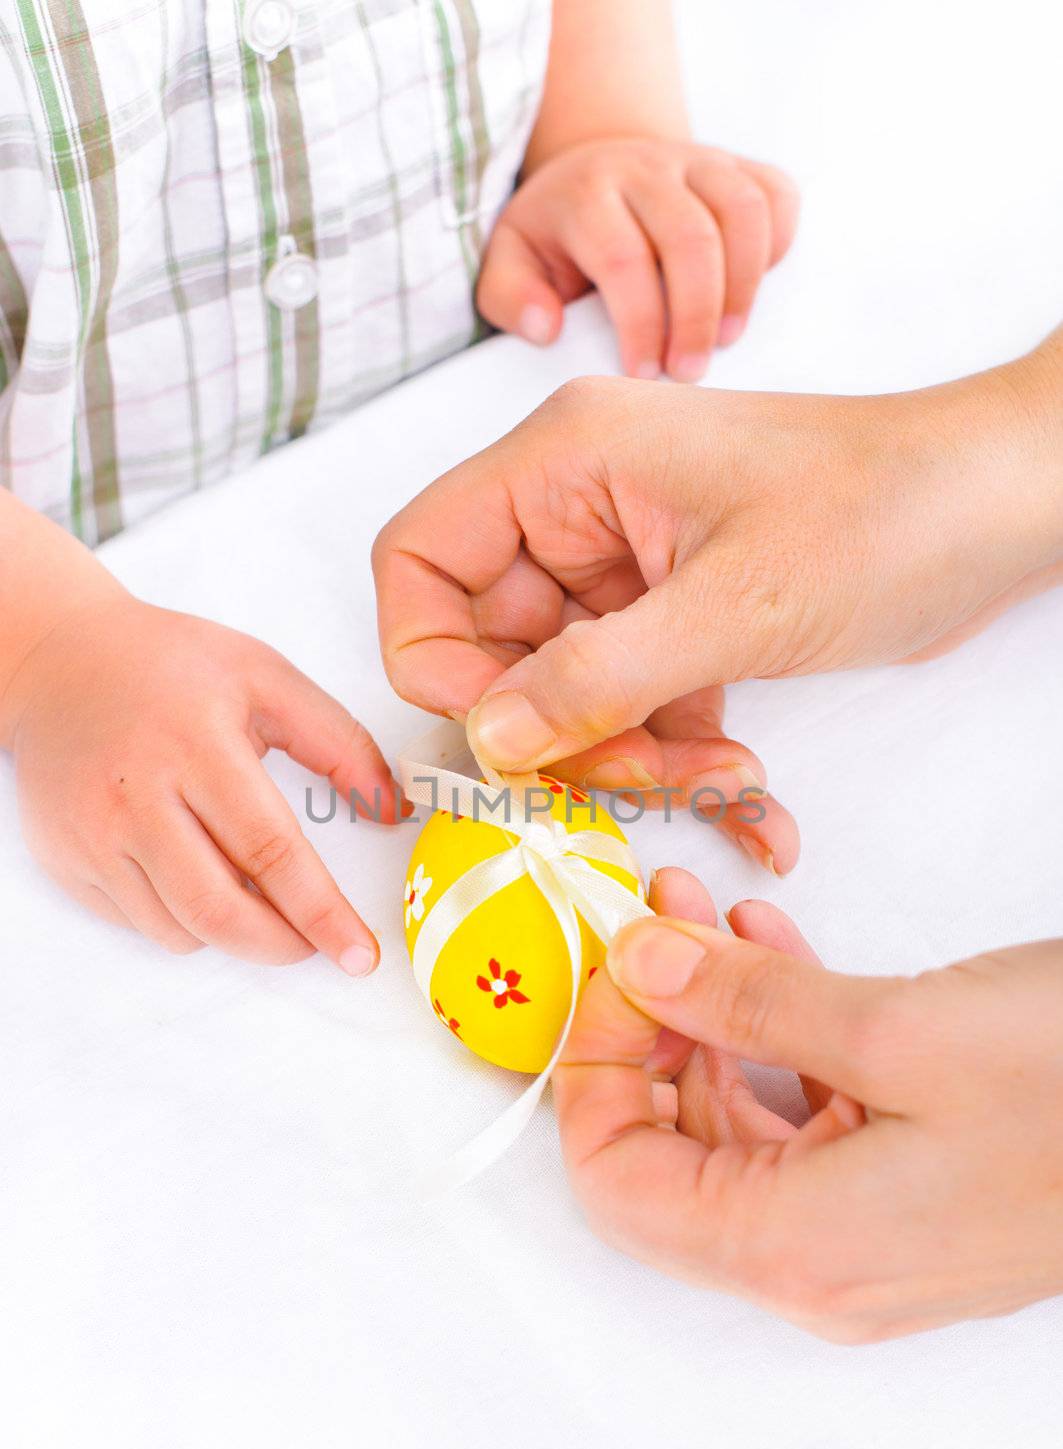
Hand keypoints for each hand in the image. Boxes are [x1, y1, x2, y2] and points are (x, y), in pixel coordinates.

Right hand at [6, 593, 403, 967]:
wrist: (58, 660)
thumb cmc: (170, 665)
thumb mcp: (267, 678)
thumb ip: (340, 742)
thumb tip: (391, 810)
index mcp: (198, 745)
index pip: (270, 851)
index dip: (321, 912)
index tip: (358, 953)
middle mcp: (137, 796)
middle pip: (221, 911)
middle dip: (283, 945)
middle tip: (317, 944)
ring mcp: (93, 834)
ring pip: (180, 929)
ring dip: (233, 932)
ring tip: (254, 892)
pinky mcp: (65, 859)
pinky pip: (138, 922)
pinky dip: (183, 919)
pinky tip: (195, 874)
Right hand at [374, 342, 1062, 873]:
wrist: (998, 506)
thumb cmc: (884, 510)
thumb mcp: (732, 605)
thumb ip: (597, 676)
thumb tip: (488, 738)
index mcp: (565, 463)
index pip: (419, 561)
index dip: (436, 660)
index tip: (505, 731)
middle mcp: (579, 509)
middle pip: (494, 646)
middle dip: (561, 729)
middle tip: (642, 768)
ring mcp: (627, 566)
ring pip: (566, 690)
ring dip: (632, 754)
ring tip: (728, 779)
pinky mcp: (676, 615)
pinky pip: (634, 701)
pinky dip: (678, 753)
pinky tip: (751, 796)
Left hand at [477, 138, 798, 381]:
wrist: (600, 168)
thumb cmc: (556, 237)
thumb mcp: (511, 261)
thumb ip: (510, 297)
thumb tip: (546, 327)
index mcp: (587, 192)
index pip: (623, 259)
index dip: (640, 324)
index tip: (643, 375)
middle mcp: (646, 166)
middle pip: (691, 238)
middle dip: (696, 316)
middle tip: (689, 373)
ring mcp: (699, 159)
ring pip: (742, 212)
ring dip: (743, 286)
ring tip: (728, 340)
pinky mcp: (739, 163)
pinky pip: (776, 196)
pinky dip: (777, 246)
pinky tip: (753, 292)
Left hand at [554, 867, 1062, 1340]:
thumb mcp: (897, 1029)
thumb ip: (746, 1004)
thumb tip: (637, 968)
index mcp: (797, 1248)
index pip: (617, 1186)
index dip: (590, 1074)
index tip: (605, 976)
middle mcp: (819, 1263)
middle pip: (669, 1155)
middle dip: (644, 1029)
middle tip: (646, 927)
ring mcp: (866, 1234)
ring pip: (735, 1126)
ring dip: (707, 1018)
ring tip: (700, 917)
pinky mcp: (908, 1190)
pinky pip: (805, 1115)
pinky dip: (776, 1035)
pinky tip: (771, 952)